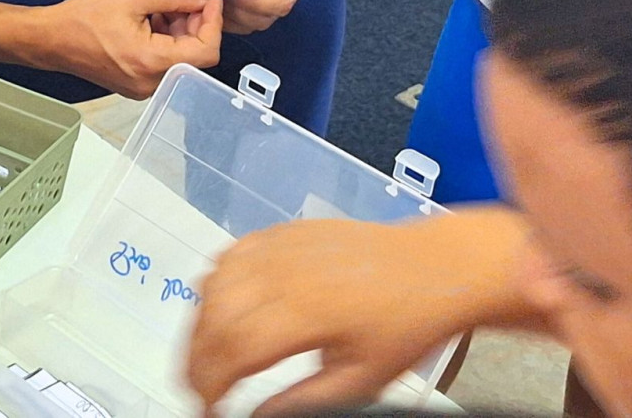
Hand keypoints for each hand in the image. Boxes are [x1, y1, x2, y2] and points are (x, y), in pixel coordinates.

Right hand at [44, 0, 222, 98]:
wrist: (50, 39)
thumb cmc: (83, 19)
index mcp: (152, 63)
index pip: (207, 50)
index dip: (213, 21)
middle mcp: (152, 83)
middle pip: (195, 54)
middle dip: (195, 22)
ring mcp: (144, 87)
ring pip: (181, 58)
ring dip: (180, 29)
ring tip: (165, 4)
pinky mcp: (137, 84)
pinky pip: (164, 62)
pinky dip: (166, 39)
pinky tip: (153, 18)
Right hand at [186, 211, 526, 415]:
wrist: (435, 268)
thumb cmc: (406, 322)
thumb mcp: (360, 381)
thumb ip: (303, 403)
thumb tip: (257, 417)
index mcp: (302, 313)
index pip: (232, 352)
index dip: (210, 385)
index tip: (208, 408)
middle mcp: (282, 274)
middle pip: (213, 318)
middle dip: (196, 360)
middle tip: (199, 389)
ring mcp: (280, 247)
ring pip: (213, 284)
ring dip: (199, 323)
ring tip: (206, 354)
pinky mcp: (283, 232)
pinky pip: (230, 254)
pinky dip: (214, 282)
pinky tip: (218, 305)